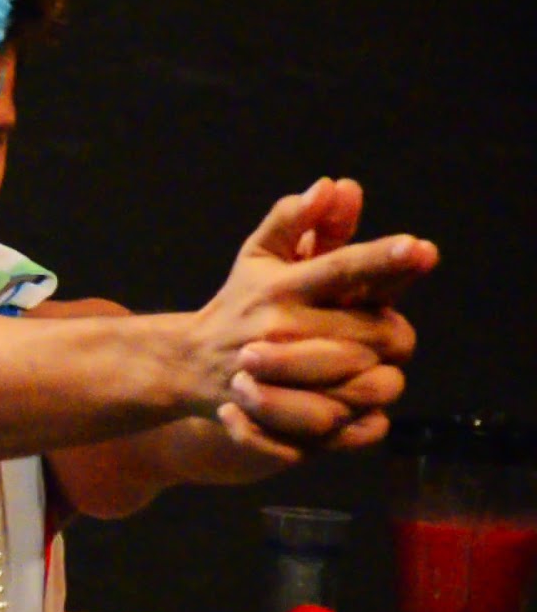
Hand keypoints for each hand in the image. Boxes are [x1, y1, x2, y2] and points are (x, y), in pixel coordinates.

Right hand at [193, 178, 437, 460]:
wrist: (189, 368)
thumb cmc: (239, 306)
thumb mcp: (259, 256)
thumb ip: (296, 218)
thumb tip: (335, 185)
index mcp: (282, 288)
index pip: (341, 268)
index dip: (382, 259)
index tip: (421, 248)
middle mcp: (281, 331)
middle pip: (377, 333)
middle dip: (395, 333)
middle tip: (385, 333)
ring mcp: (281, 380)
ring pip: (371, 383)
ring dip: (383, 376)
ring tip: (372, 369)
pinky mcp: (284, 421)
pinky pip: (349, 426)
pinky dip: (363, 419)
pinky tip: (355, 406)